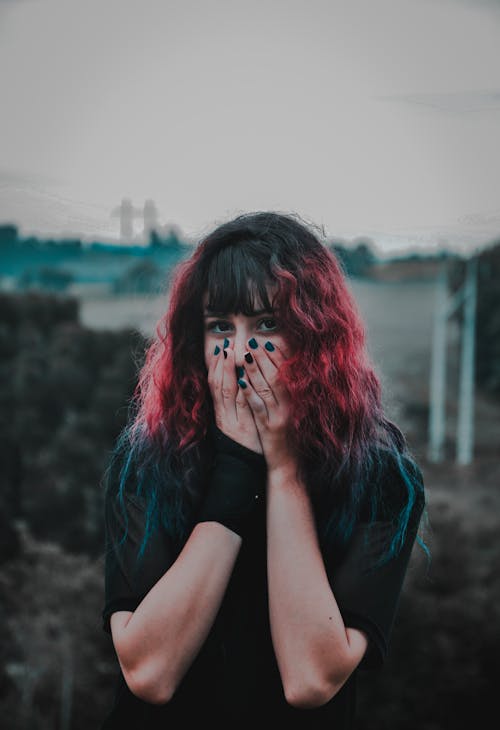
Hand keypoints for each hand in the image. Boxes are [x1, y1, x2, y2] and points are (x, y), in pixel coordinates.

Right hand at [207, 340, 262, 453]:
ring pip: (229, 392)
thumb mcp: (238, 421)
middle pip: (219, 386)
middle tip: (226, 346)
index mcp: (220, 414)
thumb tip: (239, 380)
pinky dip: (244, 389)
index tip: (219, 350)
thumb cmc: (246, 442)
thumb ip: (236, 403)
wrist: (245, 468)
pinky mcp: (245, 428)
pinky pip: (244, 405)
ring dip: (231, 371)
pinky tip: (246, 376)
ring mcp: (233, 422)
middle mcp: (224, 416)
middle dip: (222, 364)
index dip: (215, 367)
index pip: (214, 386)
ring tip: (234, 353)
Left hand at [237, 340, 295, 472]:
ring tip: (245, 355)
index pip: (286, 373)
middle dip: (264, 358)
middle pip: (276, 377)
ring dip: (255, 370)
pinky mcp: (268, 428)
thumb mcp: (289, 411)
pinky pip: (258, 407)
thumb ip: (285, 393)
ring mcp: (278, 417)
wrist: (288, 463)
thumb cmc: (289, 435)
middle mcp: (288, 406)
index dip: (278, 357)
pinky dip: (250, 393)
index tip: (268, 342)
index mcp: (294, 400)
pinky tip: (241, 381)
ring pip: (266, 389)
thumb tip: (279, 370)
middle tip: (254, 342)